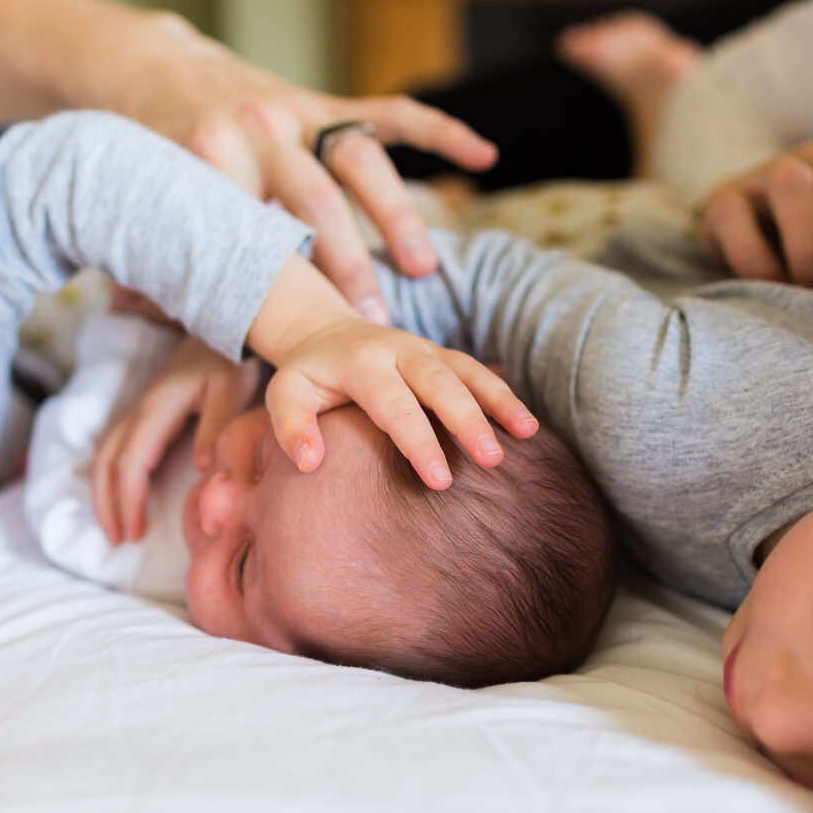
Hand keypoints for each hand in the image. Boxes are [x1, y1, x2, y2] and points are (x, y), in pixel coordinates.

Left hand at [80, 14, 497, 322]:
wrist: (158, 76)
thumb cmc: (160, 166)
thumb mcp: (155, 209)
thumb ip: (161, 262)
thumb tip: (141, 318)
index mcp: (213, 163)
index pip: (264, 232)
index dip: (295, 288)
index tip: (320, 336)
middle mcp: (259, 131)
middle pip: (318, 204)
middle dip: (351, 266)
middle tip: (377, 321)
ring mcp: (298, 111)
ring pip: (360, 162)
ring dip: (395, 217)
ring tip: (421, 270)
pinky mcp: (327, 99)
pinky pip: (392, 113)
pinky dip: (442, 132)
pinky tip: (484, 158)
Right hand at [91, 336, 260, 543]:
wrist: (226, 325)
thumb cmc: (231, 360)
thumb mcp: (230, 390)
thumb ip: (216, 426)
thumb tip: (201, 467)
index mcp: (156, 409)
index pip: (129, 464)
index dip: (128, 501)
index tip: (134, 534)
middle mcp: (139, 410)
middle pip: (105, 462)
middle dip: (106, 503)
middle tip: (117, 540)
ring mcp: (138, 409)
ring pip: (104, 454)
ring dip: (103, 492)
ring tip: (115, 526)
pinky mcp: (145, 411)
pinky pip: (115, 447)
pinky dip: (110, 475)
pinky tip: (121, 494)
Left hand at [263, 319, 537, 490]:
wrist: (324, 330)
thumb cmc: (307, 374)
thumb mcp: (285, 393)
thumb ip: (290, 426)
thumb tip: (309, 464)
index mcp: (362, 362)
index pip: (394, 405)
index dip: (419, 442)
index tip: (441, 481)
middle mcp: (401, 350)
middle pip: (441, 384)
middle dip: (468, 421)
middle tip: (491, 461)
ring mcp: (426, 350)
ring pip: (468, 372)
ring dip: (498, 402)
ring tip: (526, 434)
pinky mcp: (443, 356)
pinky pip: (478, 372)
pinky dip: (504, 395)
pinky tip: (527, 425)